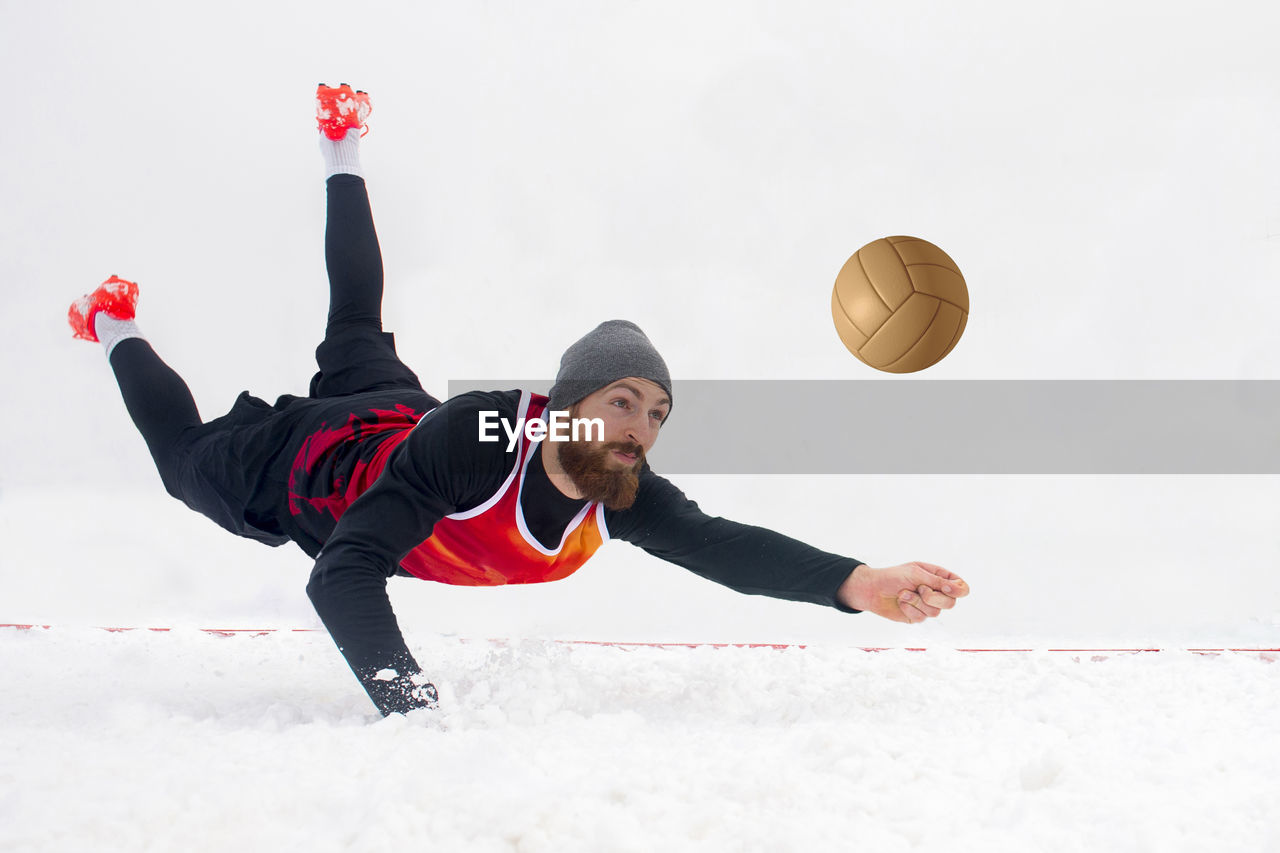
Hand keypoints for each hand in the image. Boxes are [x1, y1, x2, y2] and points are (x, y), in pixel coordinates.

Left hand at [837, 561, 969, 623]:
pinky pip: (922, 618)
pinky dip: (909, 609)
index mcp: (938, 577)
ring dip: (917, 602)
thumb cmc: (893, 577)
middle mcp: (936, 592)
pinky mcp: (917, 617)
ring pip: (935, 612)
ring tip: (903, 593)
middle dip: (933, 597)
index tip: (947, 589)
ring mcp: (927, 606)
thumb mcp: (915, 573)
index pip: (960, 587)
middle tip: (919, 589)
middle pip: (951, 603)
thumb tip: (957, 588)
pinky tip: (900, 602)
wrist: (873, 590)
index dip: (958, 590)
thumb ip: (936, 581)